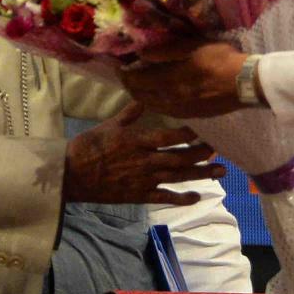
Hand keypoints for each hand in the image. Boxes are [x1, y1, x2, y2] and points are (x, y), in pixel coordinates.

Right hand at [63, 103, 224, 205]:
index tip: (205, 128)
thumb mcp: (110, 125)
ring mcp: (144, 180)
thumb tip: (145, 95)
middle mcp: (146, 161)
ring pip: (178, 177)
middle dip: (202, 153)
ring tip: (221, 172)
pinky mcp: (139, 195)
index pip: (171, 137)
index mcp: (139, 141)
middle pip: (181, 157)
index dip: (190, 134)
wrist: (73, 174)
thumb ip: (131, 113)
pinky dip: (181, 198)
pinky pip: (164, 198)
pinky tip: (197, 197)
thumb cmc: (90, 146)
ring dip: (201, 175)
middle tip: (220, 149)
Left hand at [120, 40, 247, 118]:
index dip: (125, 74)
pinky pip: (166, 112)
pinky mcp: (192, 115)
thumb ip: (166, 51)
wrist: (245, 84)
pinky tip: (158, 99)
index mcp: (169, 79)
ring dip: (142, 97)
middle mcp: (171, 98)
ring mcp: (181, 109)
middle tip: (125, 78)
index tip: (118, 68)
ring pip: (153, 106)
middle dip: (130, 87)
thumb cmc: (221, 59)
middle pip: (142, 95)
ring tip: (138, 89)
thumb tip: (141, 53)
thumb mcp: (193, 46)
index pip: (138, 80)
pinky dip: (156, 104)